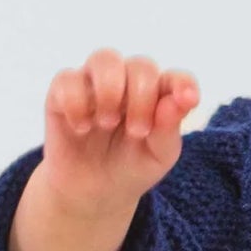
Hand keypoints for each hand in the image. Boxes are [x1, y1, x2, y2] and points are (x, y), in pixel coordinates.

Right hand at [41, 47, 199, 216]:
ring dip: (110, 90)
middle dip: (142, 96)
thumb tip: (180, 100)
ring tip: (108, 123)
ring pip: (104, 58)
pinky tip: (82, 128)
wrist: (93, 192)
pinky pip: (67, 78)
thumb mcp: (158, 156)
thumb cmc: (132, 168)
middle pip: (141, 65)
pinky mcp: (62, 93)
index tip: (188, 100)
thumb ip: (169, 128)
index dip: (183, 84)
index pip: (175, 78)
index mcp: (158, 95)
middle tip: (137, 132)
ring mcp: (95, 84)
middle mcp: (128, 82)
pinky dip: (76, 103)